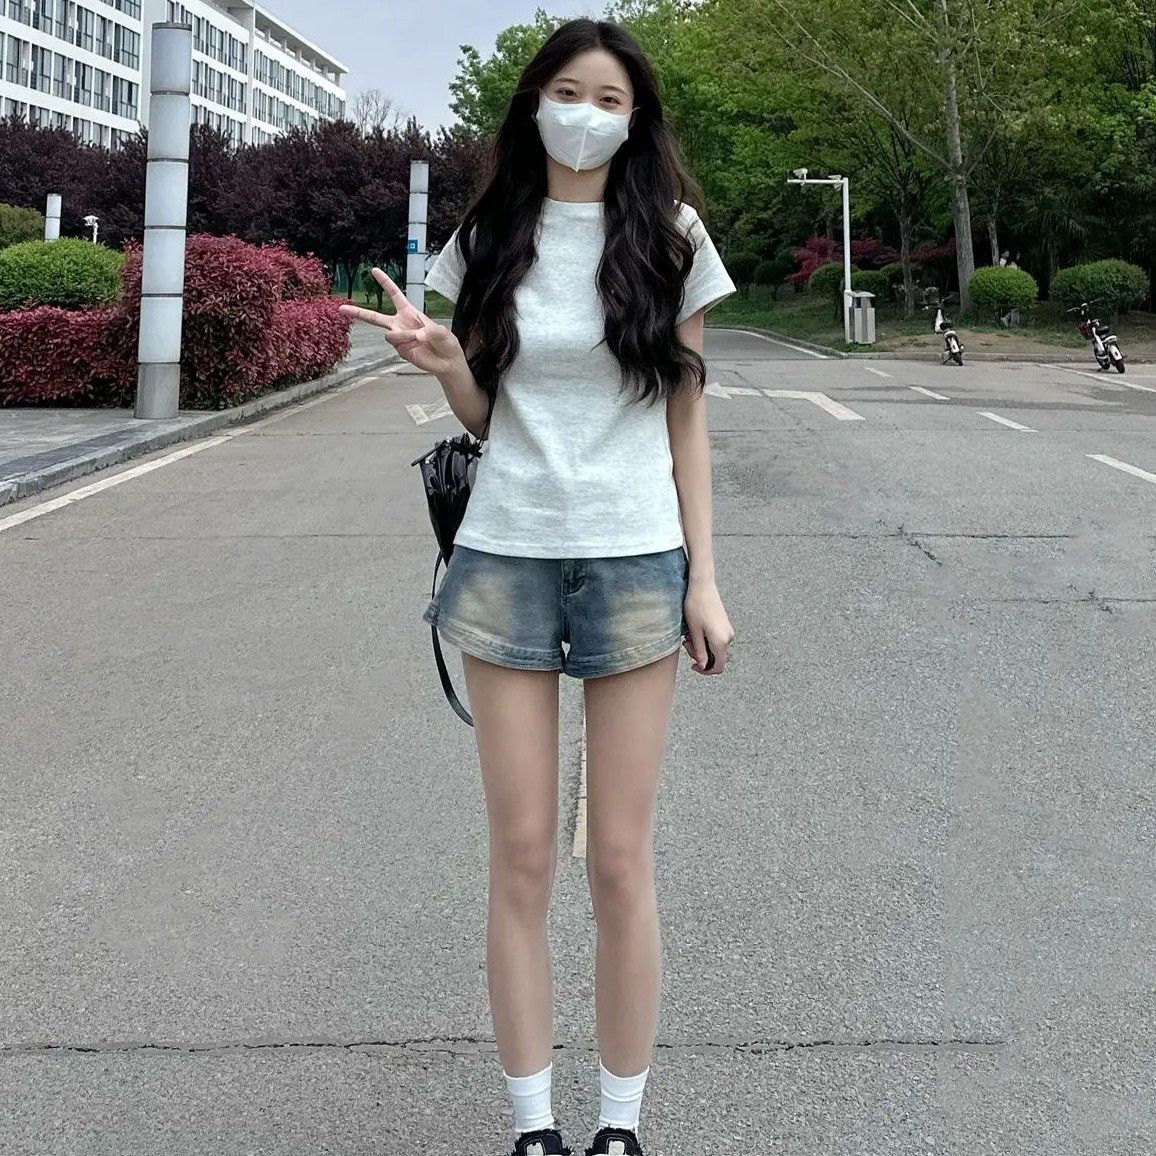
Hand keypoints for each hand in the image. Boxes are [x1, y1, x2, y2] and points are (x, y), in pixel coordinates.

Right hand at [338, 269, 463, 377]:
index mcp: (409, 312)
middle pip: (375, 317)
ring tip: (417, 338)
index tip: (374, 270)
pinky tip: (417, 347)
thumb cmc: (446, 343)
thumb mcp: (441, 331)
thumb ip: (429, 330)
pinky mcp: (401, 351)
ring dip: (402, 335)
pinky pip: (397, 345)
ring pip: (389, 335)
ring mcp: (399, 338)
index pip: (395, 294)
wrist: (447, 362)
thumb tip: (416, 334)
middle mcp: (400, 324)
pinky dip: (407, 344)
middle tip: (341, 308)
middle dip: (358, 312)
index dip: (385, 282)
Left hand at [683, 577, 733, 675]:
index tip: (693, 666)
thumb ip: (699, 651)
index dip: (705, 671)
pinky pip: (716, 640)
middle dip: (700, 656)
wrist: (702, 586)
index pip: (718, 667)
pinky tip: (695, 632)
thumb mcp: (694, 632)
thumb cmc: (696, 606)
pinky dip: (705, 641)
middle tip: (686, 645)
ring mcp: (727, 631)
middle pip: (716, 658)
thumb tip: (703, 666)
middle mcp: (728, 638)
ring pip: (715, 649)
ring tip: (688, 636)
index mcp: (721, 641)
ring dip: (701, 648)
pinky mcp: (724, 625)